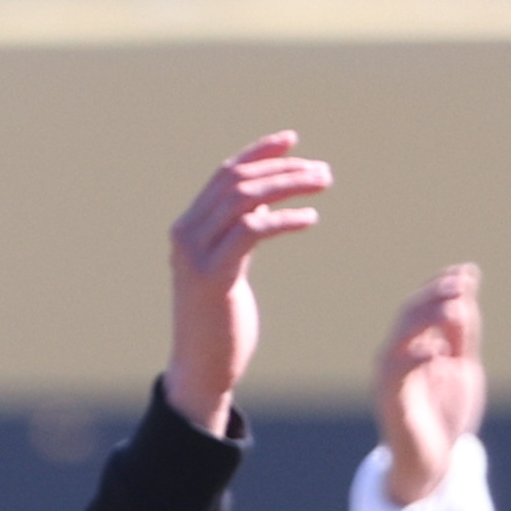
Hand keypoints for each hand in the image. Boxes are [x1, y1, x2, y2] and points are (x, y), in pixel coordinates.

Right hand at [163, 131, 331, 439]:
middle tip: (324, 172)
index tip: (292, 139)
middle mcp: (186, 235)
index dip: (259, 152)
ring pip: (245, 199)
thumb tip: (268, 200)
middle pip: (238, 181)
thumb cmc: (219, 322)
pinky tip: (309, 219)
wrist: (201, 371)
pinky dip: (283, 219)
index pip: (225, 174)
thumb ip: (240, 232)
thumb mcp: (229, 267)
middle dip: (284, 169)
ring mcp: (195, 255)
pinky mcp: (212, 276)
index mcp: (188, 228)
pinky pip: (252, 231)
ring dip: (289, 185)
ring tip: (323, 185)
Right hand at [371, 261, 484, 506]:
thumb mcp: (463, 368)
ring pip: (400, 338)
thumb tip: (465, 297)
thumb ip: (462, 337)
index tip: (469, 272)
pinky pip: (396, 374)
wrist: (434, 464)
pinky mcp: (391, 402)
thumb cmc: (445, 415)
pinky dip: (416, 359)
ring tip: (455, 308)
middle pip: (410, 315)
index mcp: (414, 346)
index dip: (442, 286)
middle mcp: (396, 357)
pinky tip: (439, 351)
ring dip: (426, 319)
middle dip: (436, 295)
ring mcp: (390, 379)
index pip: (422, 306)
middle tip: (462, 284)